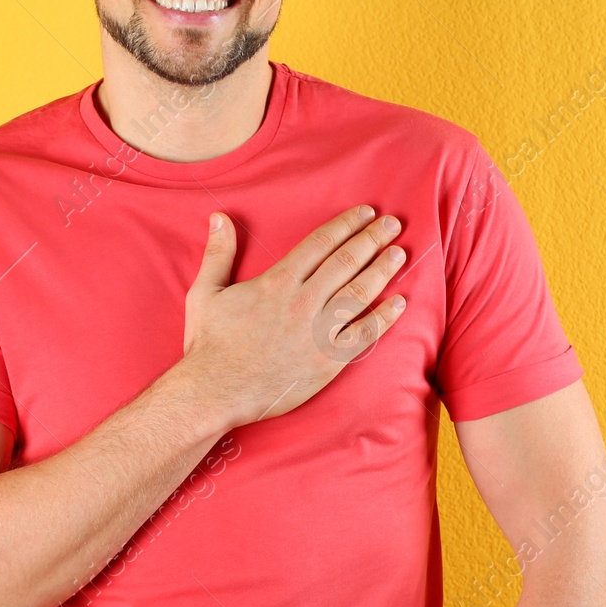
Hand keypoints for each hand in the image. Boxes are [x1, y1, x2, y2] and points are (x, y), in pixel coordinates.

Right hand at [178, 205, 407, 429]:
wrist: (215, 392)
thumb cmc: (208, 344)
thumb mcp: (205, 292)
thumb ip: (218, 253)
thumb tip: (219, 217)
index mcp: (277, 282)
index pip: (320, 243)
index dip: (346, 225)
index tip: (365, 214)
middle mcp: (302, 302)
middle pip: (346, 262)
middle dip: (372, 239)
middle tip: (391, 224)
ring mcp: (317, 333)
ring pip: (359, 294)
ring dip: (382, 270)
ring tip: (399, 254)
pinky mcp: (326, 361)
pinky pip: (363, 336)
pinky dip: (384, 318)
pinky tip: (399, 303)